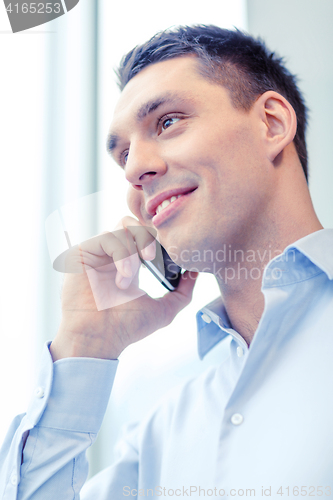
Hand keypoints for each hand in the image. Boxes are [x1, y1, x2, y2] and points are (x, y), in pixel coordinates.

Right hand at [50, 216, 197, 360]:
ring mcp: (98, 252)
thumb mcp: (163, 310)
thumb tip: (196, 273)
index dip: (159, 238)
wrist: (99, 338)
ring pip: (123, 226)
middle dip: (149, 237)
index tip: (169, 252)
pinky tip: (122, 278)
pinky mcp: (83, 251)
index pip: (145, 235)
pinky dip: (121, 255)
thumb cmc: (126, 328)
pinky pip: (108, 237)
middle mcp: (113, 255)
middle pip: (135, 223)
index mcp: (130, 264)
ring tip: (132, 275)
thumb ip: (183, 292)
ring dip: (134, 249)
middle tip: (152, 258)